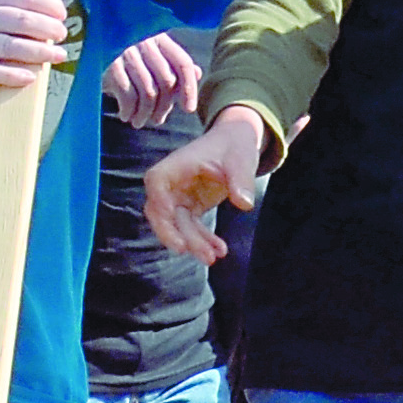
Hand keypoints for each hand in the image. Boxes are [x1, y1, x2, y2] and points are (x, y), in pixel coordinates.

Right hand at [103, 32, 205, 129]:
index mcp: (158, 37)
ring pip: (148, 92)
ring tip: (139, 121)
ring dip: (146, 113)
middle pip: (166, 82)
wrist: (85, 42)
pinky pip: (127, 96)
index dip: (189, 88)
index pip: (182, 62)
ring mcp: (125, 53)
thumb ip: (171, 62)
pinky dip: (129, 111)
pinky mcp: (108, 66)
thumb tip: (197, 73)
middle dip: (165, 107)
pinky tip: (126, 116)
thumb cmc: (121, 52)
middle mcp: (144, 42)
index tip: (188, 109)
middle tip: (157, 120)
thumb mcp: (147, 52)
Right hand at [145, 106, 271, 263]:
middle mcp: (170, 184)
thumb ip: (241, 179)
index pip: (157, 182)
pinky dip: (203, 240)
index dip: (159, 200)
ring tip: (213, 257)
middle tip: (189, 251)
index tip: (168, 215)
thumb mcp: (241, 159)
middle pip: (161, 212)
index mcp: (175, 165)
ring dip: (193, 242)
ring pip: (177, 225)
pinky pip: (191, 229)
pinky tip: (220, 250)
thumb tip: (245, 203)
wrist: (236, 145)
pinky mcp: (189, 208)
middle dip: (174, 233)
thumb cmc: (234, 146)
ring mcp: (178, 198)